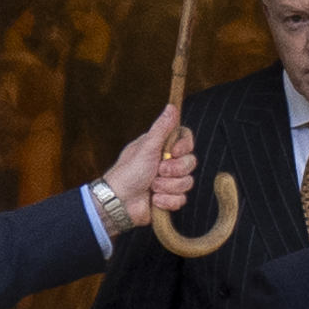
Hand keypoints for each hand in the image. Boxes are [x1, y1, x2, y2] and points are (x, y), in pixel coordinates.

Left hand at [104, 105, 195, 226]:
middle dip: (174, 170)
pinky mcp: (169, 198)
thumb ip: (162, 127)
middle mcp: (167, 163)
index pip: (186, 141)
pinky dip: (167, 201)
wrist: (119, 202)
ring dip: (168, 187)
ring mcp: (169, 181)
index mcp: (161, 147)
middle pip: (190, 163)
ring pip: (187, 183)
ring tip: (152, 188)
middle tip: (158, 172)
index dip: (185, 147)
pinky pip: (181, 199)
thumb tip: (171, 106)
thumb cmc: (128, 173)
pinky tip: (154, 200)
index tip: (175, 152)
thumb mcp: (146, 147)